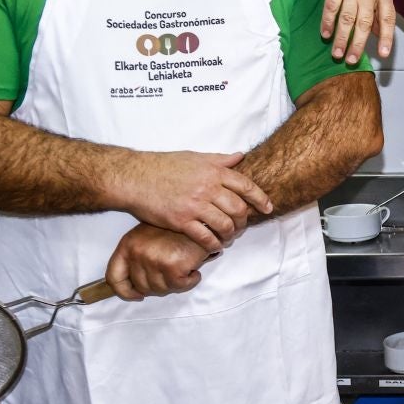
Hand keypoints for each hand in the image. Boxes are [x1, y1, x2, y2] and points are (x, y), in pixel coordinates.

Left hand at [104, 223, 214, 299]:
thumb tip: (135, 289)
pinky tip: (194, 269)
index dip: (124, 291)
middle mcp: (138, 253)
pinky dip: (190, 281)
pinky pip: (179, 286)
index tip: (137, 295)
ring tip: (185, 267)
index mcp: (128, 245)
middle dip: (159, 286)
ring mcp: (154, 260)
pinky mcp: (172, 266)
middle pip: (142, 287)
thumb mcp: (149, 237)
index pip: (114, 277)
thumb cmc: (178, 229)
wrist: (203, 220)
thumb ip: (137, 259)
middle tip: (173, 275)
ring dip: (176, 283)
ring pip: (161, 289)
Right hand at [116, 150, 272, 250]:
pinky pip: (205, 237)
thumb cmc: (163, 166)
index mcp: (213, 171)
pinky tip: (214, 247)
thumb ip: (219, 160)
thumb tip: (240, 156)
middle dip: (245, 220)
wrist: (135, 177)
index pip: (245, 186)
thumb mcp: (195, 157)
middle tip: (243, 226)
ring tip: (228, 237)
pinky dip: (213, 245)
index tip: (267, 208)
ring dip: (230, 234)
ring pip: (225, 224)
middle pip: (238, 208)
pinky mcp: (181, 221)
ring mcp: (195, 205)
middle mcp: (207, 188)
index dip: (260, 198)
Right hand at [321, 0, 394, 64]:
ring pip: (346, 17)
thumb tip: (379, 34)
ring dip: (341, 37)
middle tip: (351, 60)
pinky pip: (331, 6)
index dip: (386, 37)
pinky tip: (325, 34)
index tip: (384, 54)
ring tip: (337, 53)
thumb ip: (379, 9)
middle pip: (364, 22)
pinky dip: (327, 22)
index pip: (387, 18)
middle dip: (358, 44)